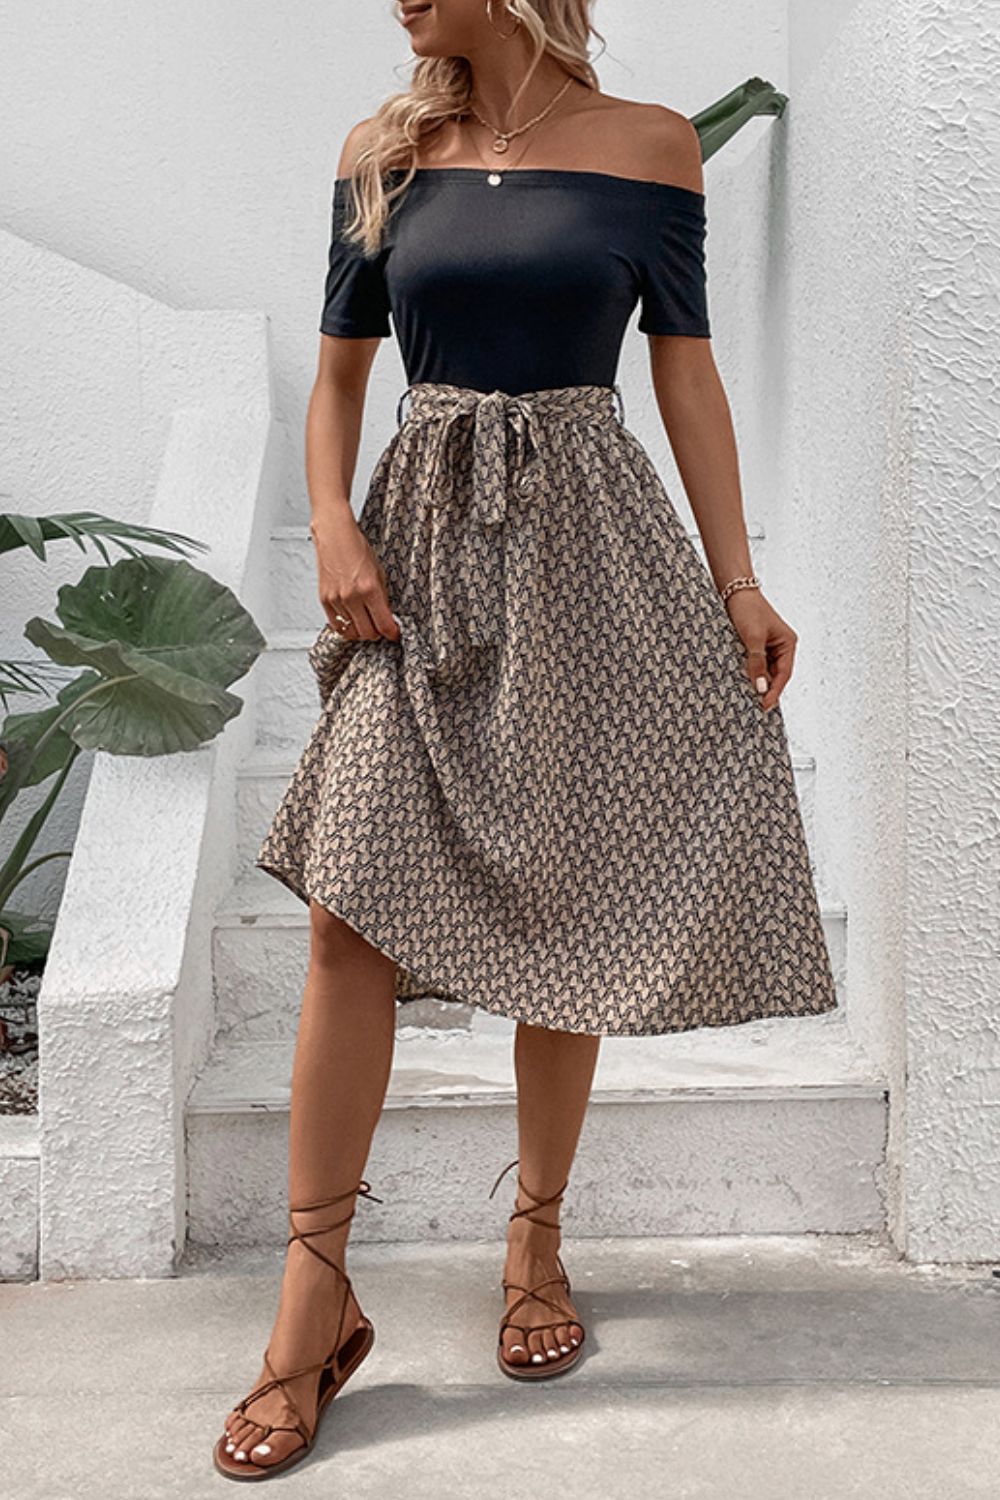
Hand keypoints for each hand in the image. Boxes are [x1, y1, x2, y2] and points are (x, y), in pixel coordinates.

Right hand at [310, 508, 400, 641]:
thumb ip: (382, 598)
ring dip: (361, 630)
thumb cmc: (357, 549)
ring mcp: (337, 600)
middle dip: (377, 633)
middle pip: (367, 633)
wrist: (334, 536)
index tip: (394, 633)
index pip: (384, 624)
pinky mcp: (325, 600)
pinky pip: (337, 625)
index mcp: (370, 589)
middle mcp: (352, 597)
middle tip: (381, 628)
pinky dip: (346, 628)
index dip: (392, 633)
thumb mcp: (379, 573)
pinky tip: (352, 622)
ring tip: (366, 623)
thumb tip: (385, 617)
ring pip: (352, 631)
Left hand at [723, 587, 795, 711]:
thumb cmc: (748, 609)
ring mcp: (769, 646)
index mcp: (788, 643)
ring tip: (749, 698)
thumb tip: (760, 687)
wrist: (735, 591)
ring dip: (758, 682)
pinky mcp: (756, 645)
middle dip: (767, 689)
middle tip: (757, 707)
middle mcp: (781, 646)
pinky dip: (751, 673)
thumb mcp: (753, 638)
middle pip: (776, 675)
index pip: (784, 674)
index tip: (765, 705)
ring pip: (765, 670)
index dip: (774, 691)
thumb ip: (756, 663)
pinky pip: (756, 664)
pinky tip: (743, 682)